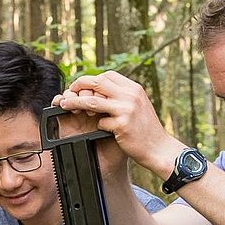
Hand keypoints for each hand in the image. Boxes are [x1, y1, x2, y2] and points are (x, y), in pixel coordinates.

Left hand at [55, 71, 183, 172]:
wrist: (160, 148)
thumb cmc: (147, 129)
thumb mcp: (139, 105)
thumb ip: (123, 96)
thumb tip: (100, 90)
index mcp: (134, 89)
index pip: (108, 76)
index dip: (92, 79)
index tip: (82, 86)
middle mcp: (130, 96)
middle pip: (97, 83)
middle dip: (79, 86)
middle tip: (69, 93)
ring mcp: (126, 110)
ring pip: (92, 101)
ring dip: (75, 102)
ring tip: (64, 105)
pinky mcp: (122, 125)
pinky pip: (101, 122)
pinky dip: (98, 126)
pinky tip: (102, 131)